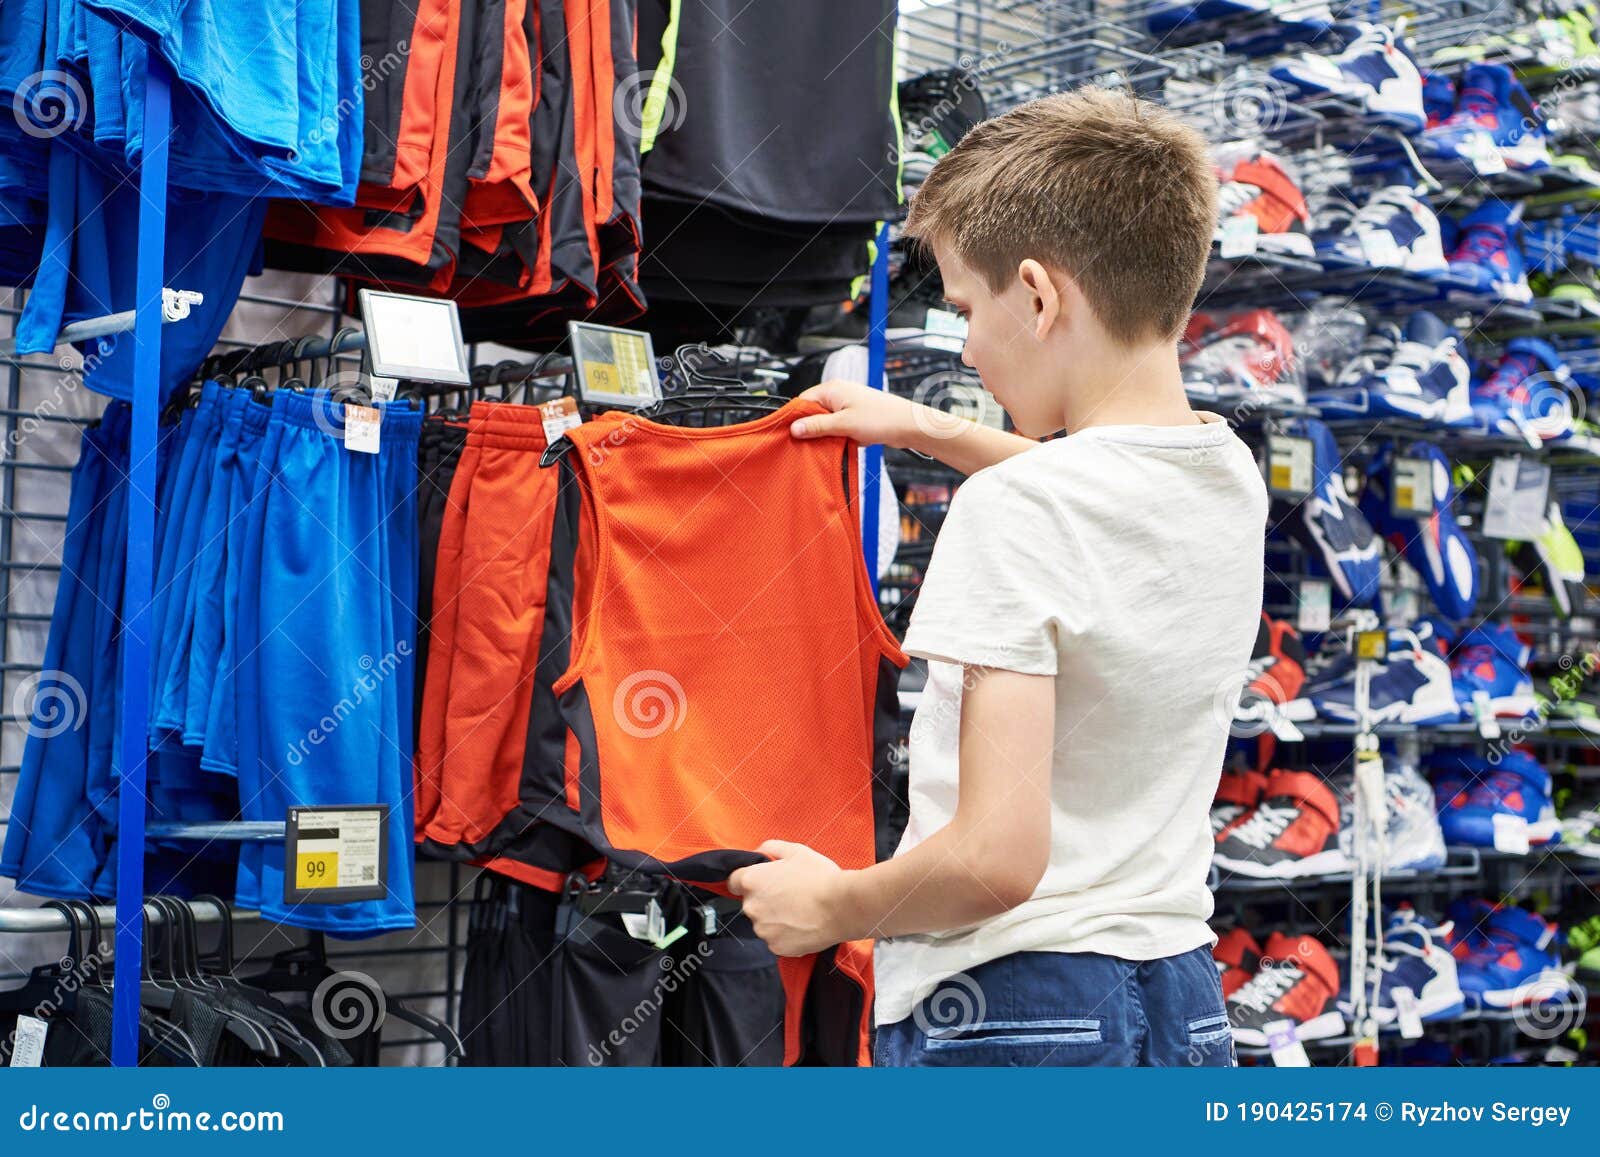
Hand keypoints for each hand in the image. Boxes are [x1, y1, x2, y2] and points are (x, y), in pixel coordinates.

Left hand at [728, 840, 849, 956]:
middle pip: (750, 903)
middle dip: (765, 899)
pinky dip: (785, 934)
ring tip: (799, 911)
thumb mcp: (796, 851)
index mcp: (751, 881)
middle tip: (789, 895)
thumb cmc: (820, 876)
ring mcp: (763, 930)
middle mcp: (751, 907)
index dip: (748, 880)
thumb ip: (770, 847)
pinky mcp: (776, 947)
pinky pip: (776, 939)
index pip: (733, 881)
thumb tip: (759, 852)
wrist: (842, 907)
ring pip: (763, 923)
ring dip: (775, 918)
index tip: (763, 882)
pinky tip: (802, 925)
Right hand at [791, 381, 923, 449]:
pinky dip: (838, 437)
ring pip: (825, 422)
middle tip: (810, 444)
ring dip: (826, 435)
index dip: (796, 418)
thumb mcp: (843, 424)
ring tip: (832, 444)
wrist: (908, 425)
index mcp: (832, 389)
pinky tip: (843, 444)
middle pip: (813, 412)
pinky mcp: (854, 417)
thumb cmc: (882, 418)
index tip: (791, 435)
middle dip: (811, 429)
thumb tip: (794, 428)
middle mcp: (838, 394)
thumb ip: (817, 426)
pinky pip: (838, 428)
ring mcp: (847, 406)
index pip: (802, 401)